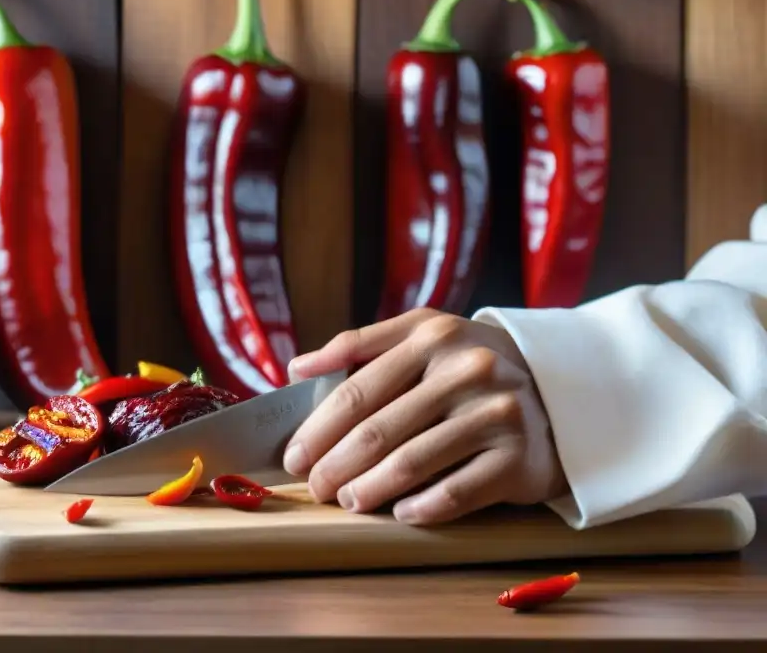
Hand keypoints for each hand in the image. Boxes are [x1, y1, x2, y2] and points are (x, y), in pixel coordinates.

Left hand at [283, 308, 567, 525]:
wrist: (556, 391)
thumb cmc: (468, 368)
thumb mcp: (423, 338)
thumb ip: (360, 346)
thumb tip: (297, 368)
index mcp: (432, 336)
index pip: (358, 387)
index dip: (317, 427)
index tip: (293, 456)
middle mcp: (466, 369)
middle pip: (378, 428)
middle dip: (335, 464)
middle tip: (315, 487)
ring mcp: (495, 413)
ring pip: (413, 461)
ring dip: (370, 489)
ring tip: (348, 502)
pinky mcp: (518, 457)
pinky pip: (458, 491)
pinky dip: (422, 506)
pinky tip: (399, 513)